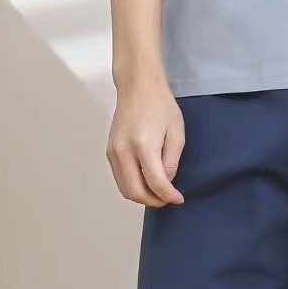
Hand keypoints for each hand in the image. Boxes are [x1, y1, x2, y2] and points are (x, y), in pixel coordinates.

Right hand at [107, 73, 186, 206]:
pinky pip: (120, 178)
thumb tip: (166, 183)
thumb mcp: (176, 132)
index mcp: (143, 145)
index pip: (155, 183)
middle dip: (153, 201)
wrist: (138, 87)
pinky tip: (146, 182)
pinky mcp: (109, 152)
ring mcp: (113, 152)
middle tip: (168, 199)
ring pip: (124, 189)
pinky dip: (132, 186)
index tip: (178, 199)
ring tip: (158, 193)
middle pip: (135, 192)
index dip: (168, 196)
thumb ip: (172, 161)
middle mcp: (123, 151)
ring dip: (142, 196)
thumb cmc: (161, 106)